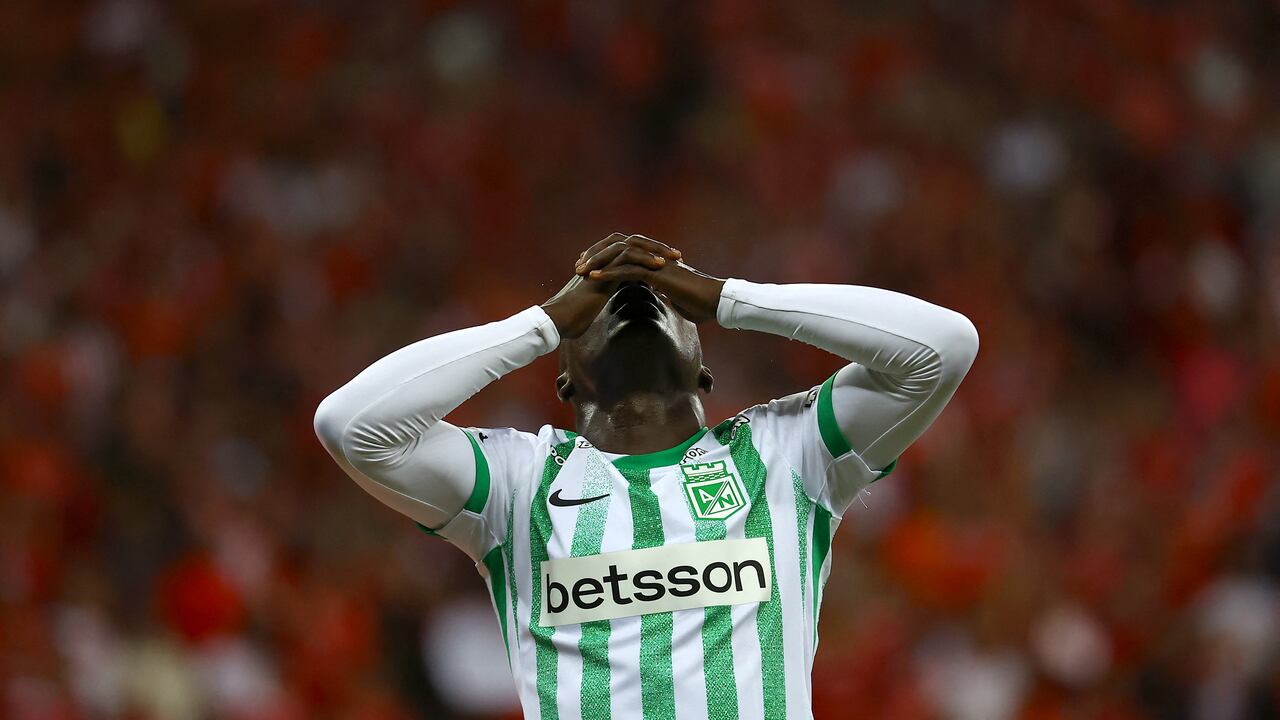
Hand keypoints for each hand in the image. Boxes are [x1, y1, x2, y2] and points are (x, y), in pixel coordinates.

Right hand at [541, 233, 680, 338]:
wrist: (559, 320)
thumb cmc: (576, 317)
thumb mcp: (598, 302)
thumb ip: (609, 293)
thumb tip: (621, 297)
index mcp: (605, 265)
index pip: (632, 252)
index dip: (652, 255)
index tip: (671, 264)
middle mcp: (604, 259)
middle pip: (635, 243)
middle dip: (657, 247)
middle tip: (677, 255)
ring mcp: (602, 262)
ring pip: (633, 245)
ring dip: (656, 250)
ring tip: (674, 258)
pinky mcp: (602, 269)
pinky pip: (626, 257)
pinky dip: (643, 259)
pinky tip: (658, 265)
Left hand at [576, 236, 724, 323]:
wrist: (716, 303)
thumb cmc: (701, 304)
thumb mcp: (677, 299)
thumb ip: (666, 295)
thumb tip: (662, 298)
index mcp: (655, 264)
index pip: (624, 255)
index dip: (606, 260)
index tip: (589, 269)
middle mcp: (652, 258)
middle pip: (617, 250)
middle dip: (596, 256)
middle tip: (578, 266)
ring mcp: (654, 263)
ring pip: (619, 256)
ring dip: (598, 263)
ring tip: (580, 271)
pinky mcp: (656, 273)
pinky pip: (628, 270)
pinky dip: (609, 273)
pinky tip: (594, 277)